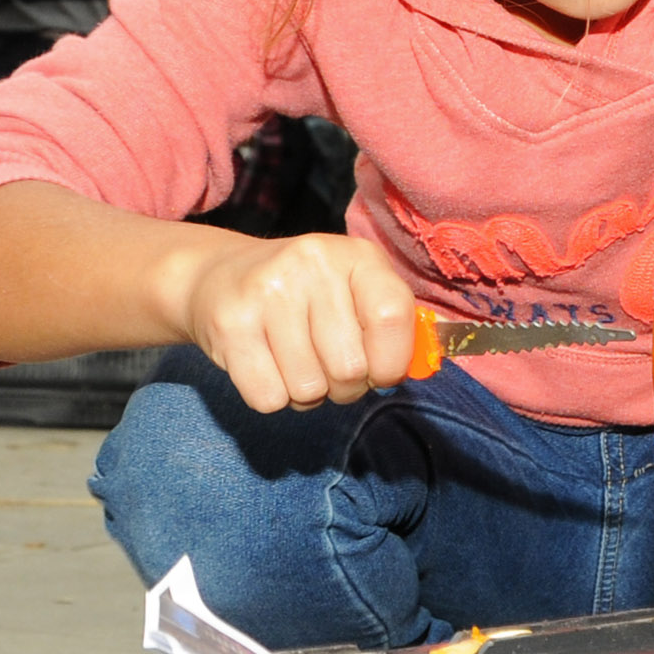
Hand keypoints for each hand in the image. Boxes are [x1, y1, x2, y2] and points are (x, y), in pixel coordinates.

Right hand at [173, 231, 418, 413]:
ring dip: (308, 393)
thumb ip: (397, 324)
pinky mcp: (230, 324)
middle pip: (350, 367)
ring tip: (296, 362)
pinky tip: (268, 365)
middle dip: (346, 386)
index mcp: (357, 255)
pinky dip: (273, 396)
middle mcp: (312, 264)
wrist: (220, 276)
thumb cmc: (307, 295)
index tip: (381, 372)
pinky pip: (269, 398)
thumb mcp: (356, 290)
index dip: (392, 362)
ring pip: (309, 390)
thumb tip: (433, 359)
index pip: (392, 317)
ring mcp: (267, 292)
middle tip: (330, 368)